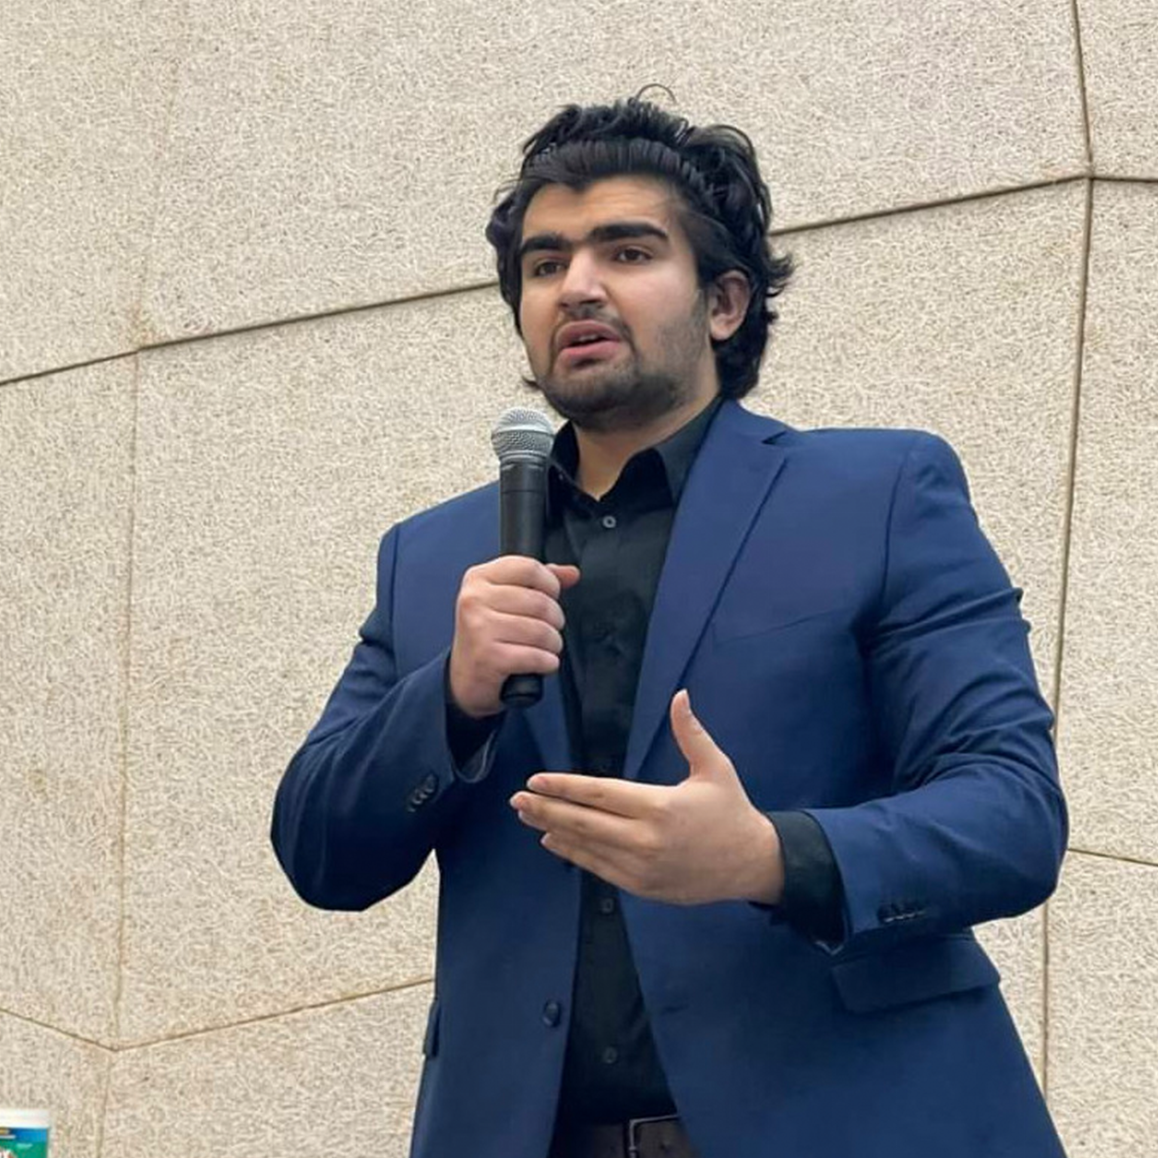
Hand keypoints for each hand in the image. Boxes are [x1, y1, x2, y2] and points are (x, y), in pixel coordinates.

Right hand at [448, 556, 580, 718]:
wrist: (465, 678)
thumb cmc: (488, 636)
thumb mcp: (506, 600)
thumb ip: (538, 582)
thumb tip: (571, 573)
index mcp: (478, 578)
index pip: (529, 568)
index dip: (550, 584)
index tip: (551, 596)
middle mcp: (474, 599)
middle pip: (540, 601)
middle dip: (555, 620)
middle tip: (548, 629)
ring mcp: (479, 628)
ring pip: (541, 631)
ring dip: (553, 644)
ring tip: (545, 648)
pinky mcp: (488, 656)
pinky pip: (536, 656)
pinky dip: (547, 663)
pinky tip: (541, 663)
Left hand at [509, 689, 783, 905]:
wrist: (751, 864)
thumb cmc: (731, 811)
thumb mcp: (715, 768)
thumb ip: (691, 733)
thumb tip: (680, 695)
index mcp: (660, 806)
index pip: (600, 794)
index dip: (565, 787)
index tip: (536, 779)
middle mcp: (645, 840)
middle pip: (584, 822)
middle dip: (546, 808)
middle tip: (517, 798)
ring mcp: (641, 868)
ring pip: (586, 847)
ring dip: (552, 830)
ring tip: (527, 815)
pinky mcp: (642, 886)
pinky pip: (599, 869)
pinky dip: (573, 854)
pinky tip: (553, 840)